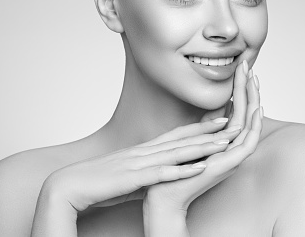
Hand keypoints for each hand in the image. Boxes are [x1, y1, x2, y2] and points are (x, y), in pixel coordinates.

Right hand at [38, 116, 242, 212]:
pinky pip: (162, 174)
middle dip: (208, 132)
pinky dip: (181, 170)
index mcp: (143, 150)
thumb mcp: (128, 173)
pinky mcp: (133, 178)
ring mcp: (140, 163)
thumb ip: (146, 171)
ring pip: (177, 152)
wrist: (71, 184)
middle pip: (182, 139)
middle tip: (232, 124)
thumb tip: (161, 174)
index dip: (199, 128)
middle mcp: (144, 152)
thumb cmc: (99, 181)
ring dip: (202, 147)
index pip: (176, 135)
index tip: (219, 121)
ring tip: (225, 142)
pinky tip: (199, 168)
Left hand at [143, 61, 262, 214]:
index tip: (239, 69)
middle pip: (245, 112)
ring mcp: (232, 155)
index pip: (236, 110)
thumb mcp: (190, 140)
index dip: (239, 89)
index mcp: (222, 141)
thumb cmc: (173, 170)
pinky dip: (256, 125)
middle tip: (248, 65)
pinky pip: (249, 141)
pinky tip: (258, 108)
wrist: (164, 193)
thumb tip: (213, 110)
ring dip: (254, 100)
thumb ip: (204, 127)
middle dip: (247, 88)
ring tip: (253, 78)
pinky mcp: (231, 164)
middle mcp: (230, 147)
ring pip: (250, 122)